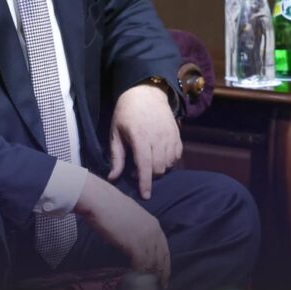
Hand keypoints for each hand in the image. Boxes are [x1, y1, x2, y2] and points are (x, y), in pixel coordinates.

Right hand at [74, 173, 170, 286]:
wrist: (99, 200)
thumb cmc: (109, 207)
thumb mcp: (130, 218)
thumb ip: (137, 230)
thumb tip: (134, 243)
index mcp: (154, 224)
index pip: (164, 248)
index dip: (165, 263)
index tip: (165, 275)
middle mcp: (153, 231)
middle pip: (162, 257)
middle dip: (162, 273)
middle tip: (161, 288)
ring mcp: (145, 237)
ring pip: (153, 263)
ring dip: (152, 277)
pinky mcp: (135, 244)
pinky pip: (142, 264)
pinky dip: (141, 274)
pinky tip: (137, 282)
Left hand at [107, 82, 181, 199]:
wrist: (146, 92)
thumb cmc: (126, 113)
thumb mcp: (115, 133)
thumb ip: (116, 157)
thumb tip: (113, 178)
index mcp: (140, 137)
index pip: (145, 165)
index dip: (145, 183)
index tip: (146, 196)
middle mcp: (158, 137)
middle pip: (159, 168)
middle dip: (149, 175)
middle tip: (136, 169)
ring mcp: (170, 136)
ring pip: (169, 164)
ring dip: (159, 169)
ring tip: (148, 161)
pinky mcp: (177, 134)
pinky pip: (177, 156)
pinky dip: (169, 161)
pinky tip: (159, 156)